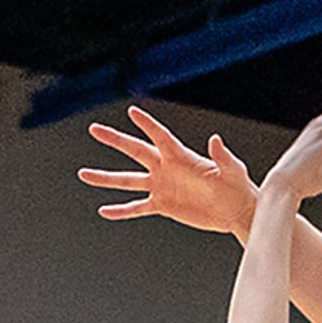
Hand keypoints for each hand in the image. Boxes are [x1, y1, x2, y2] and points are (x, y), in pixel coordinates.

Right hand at [79, 106, 258, 233]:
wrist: (234, 210)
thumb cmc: (237, 186)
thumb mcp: (232, 169)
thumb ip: (222, 155)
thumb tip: (215, 139)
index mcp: (181, 156)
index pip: (160, 136)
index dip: (147, 124)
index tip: (132, 111)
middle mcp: (166, 168)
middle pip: (135, 151)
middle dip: (115, 140)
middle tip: (94, 129)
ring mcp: (161, 186)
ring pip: (128, 180)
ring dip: (106, 178)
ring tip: (84, 174)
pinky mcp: (162, 205)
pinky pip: (137, 207)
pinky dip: (121, 210)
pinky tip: (104, 211)